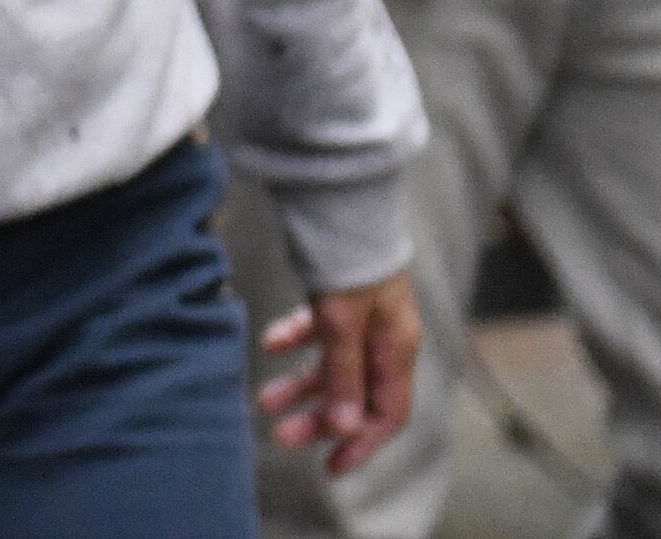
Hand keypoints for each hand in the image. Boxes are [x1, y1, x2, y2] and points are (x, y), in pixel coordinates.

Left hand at [257, 273, 422, 472]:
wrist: (340, 193)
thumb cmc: (350, 256)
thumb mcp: (343, 319)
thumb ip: (345, 373)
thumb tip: (348, 428)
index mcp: (397, 347)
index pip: (387, 412)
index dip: (361, 443)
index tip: (329, 467)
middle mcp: (384, 336)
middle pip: (355, 393)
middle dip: (318, 417)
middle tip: (278, 435)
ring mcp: (363, 315)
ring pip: (333, 365)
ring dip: (300, 383)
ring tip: (263, 399)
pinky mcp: (340, 294)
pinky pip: (320, 330)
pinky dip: (296, 339)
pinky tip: (268, 341)